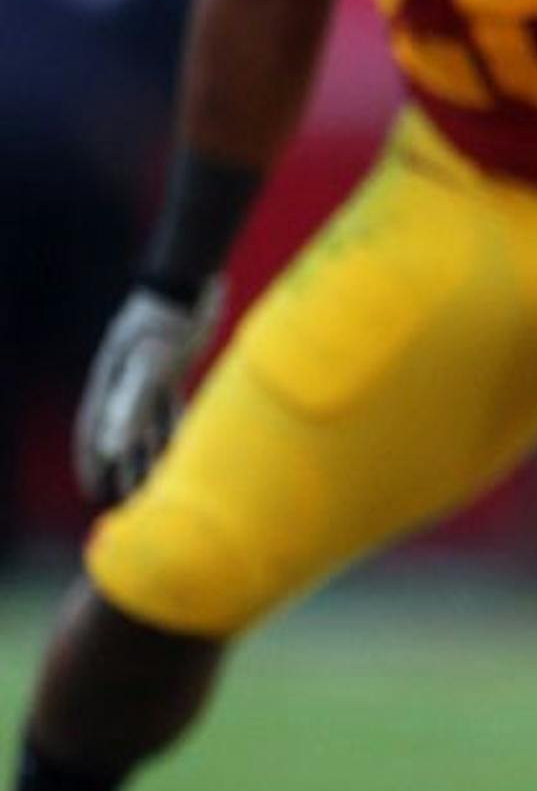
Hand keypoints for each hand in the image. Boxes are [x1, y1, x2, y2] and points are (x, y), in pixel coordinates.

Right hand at [73, 282, 223, 505]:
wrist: (190, 285)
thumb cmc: (166, 324)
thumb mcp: (148, 365)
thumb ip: (130, 405)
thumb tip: (111, 450)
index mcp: (109, 383)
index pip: (93, 432)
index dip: (92, 464)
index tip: (93, 494)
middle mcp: (124, 382)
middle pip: (118, 434)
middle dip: (121, 469)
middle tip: (127, 505)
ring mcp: (148, 375)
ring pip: (146, 425)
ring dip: (149, 455)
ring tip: (155, 488)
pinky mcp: (173, 369)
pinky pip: (169, 410)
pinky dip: (173, 432)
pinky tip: (184, 453)